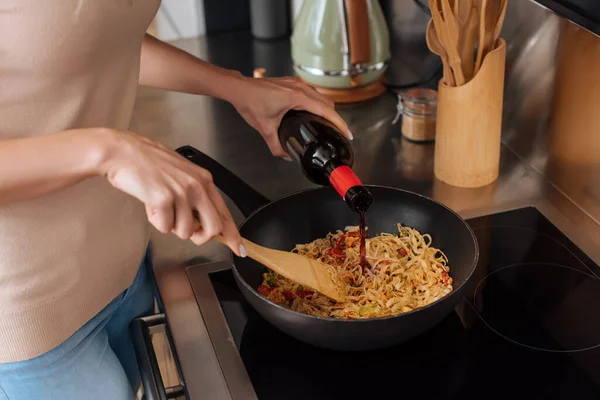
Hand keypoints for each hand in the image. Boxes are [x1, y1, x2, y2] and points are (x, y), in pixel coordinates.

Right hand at [96, 129, 244, 255]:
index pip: (225, 213)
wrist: (122, 152)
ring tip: (160, 206)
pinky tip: (150, 204)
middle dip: (200, 237)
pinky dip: (156, 222)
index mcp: (204, 180)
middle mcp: (197, 186)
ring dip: (171, 225)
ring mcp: (182, 192)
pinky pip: (165, 228)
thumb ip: (196, 196)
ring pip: (186, 231)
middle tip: (186, 230)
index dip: (233, 235)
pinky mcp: (164, 199)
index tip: (240, 249)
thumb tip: (203, 223)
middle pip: (213, 228)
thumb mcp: (181, 175)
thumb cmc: (148, 163)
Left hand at [229, 75, 350, 157]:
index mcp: (297, 97)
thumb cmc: (250, 102)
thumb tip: (286, 156)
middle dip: (335, 119)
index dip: (339, 123)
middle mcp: (300, 87)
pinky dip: (317, 103)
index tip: (347, 133)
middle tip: (337, 133)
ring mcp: (297, 83)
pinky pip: (312, 93)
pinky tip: (313, 114)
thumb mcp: (265, 128)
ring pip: (320, 97)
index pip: (326, 111)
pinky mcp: (293, 83)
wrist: (239, 89)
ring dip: (326, 110)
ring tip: (328, 125)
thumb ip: (276, 146)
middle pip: (327, 104)